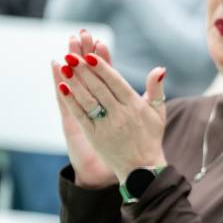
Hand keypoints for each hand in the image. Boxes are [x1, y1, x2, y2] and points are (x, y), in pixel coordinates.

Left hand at [55, 36, 166, 184]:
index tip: (90, 55)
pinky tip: (63, 88)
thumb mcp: (158, 112)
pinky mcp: (95, 135)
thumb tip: (159, 69)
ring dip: (74, 82)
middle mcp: (121, 114)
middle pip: (99, 88)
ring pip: (88, 99)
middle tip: (71, 54)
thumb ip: (156, 88)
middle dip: (84, 70)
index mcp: (135, 106)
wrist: (142, 167)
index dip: (102, 67)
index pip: (116, 82)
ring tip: (64, 67)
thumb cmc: (150, 136)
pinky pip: (81, 115)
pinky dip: (71, 101)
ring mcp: (106, 125)